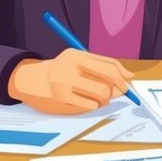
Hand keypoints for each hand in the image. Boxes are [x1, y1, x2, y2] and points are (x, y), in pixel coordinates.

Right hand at [7, 49, 132, 113]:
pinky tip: (89, 101)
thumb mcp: (81, 60)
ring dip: (105, 98)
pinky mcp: (61, 99)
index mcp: (76, 55)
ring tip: (100, 96)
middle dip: (116, 90)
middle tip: (116, 92)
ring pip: (101, 95)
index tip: (126, 83)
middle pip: (107, 82)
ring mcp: (64, 84)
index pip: (109, 65)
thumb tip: (129, 77)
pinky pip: (90, 105)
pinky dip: (95, 105)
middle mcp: (69, 68)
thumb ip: (105, 65)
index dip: (122, 77)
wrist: (33, 80)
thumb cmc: (65, 70)